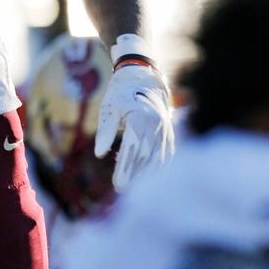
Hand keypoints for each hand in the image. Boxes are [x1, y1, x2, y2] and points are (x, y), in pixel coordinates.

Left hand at [95, 64, 174, 191]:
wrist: (144, 77)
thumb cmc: (121, 92)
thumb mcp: (109, 107)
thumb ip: (105, 130)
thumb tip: (99, 154)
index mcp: (140, 119)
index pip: (133, 150)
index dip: (126, 169)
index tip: (117, 185)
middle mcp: (156, 126)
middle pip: (146, 158)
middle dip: (135, 176)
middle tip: (121, 191)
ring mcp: (165, 130)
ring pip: (159, 159)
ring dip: (147, 176)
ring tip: (134, 189)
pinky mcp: (169, 134)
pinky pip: (166, 155)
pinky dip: (158, 169)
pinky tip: (149, 179)